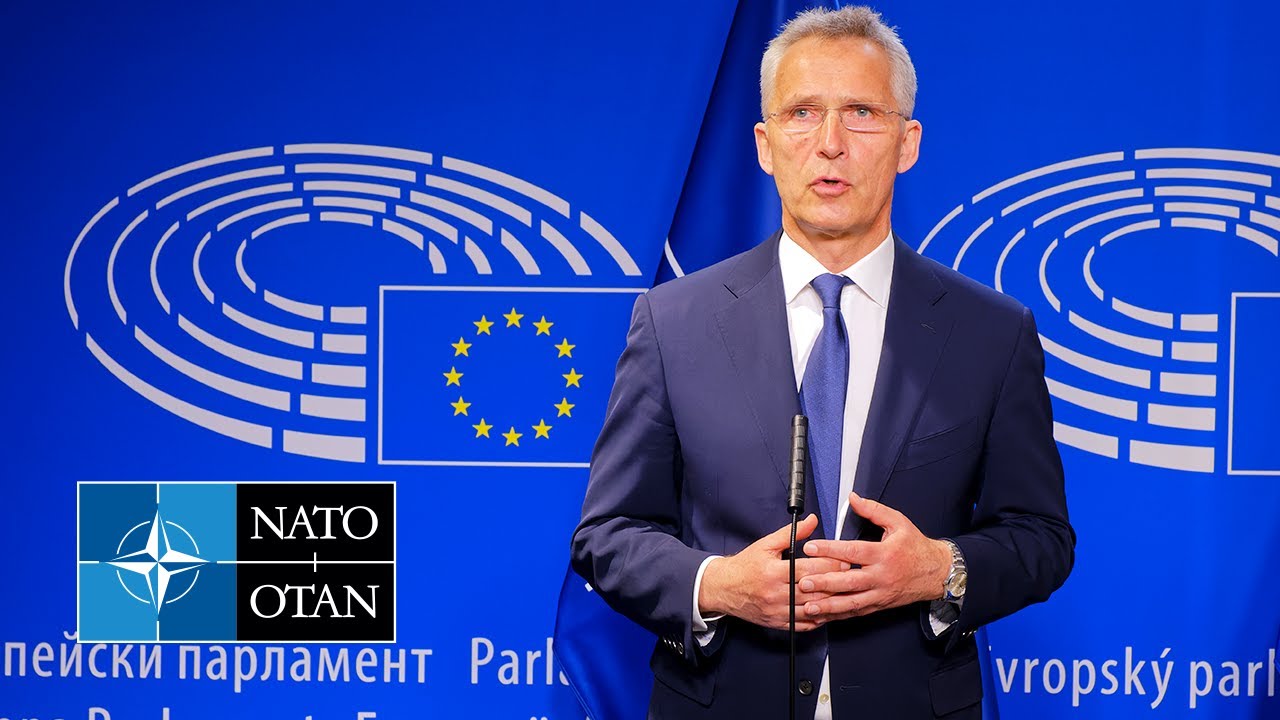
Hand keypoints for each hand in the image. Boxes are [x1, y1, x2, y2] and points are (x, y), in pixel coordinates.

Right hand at [698, 514, 848, 630]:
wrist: (723, 588)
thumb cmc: (745, 566)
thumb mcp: (765, 545)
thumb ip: (791, 534)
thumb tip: (812, 521)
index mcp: (773, 572)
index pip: (809, 569)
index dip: (830, 565)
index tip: (843, 561)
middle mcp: (775, 593)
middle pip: (813, 590)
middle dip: (836, 583)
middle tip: (851, 577)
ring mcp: (776, 611)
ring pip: (811, 610)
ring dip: (831, 603)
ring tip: (844, 594)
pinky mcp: (777, 623)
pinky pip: (803, 625)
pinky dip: (818, 620)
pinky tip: (828, 612)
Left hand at [797, 492, 950, 623]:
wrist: (937, 573)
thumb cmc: (916, 547)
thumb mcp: (899, 522)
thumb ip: (874, 510)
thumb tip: (853, 499)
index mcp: (884, 554)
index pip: (853, 552)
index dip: (830, 549)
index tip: (811, 547)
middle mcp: (881, 576)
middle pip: (849, 582)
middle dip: (824, 583)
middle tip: (803, 581)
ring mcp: (880, 594)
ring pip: (851, 603)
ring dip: (829, 606)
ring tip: (808, 606)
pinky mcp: (880, 605)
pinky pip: (857, 612)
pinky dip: (840, 616)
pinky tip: (824, 616)